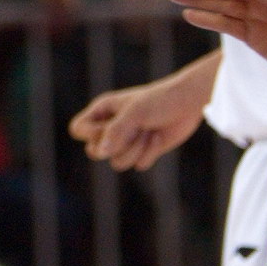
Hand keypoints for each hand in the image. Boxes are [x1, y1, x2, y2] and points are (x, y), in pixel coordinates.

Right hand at [68, 56, 209, 171]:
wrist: (189, 103)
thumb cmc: (160, 100)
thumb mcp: (135, 112)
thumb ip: (115, 131)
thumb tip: (100, 152)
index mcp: (103, 111)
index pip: (78, 130)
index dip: (90, 134)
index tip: (108, 128)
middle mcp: (111, 127)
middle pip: (95, 152)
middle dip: (117, 145)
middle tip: (133, 131)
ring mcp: (126, 141)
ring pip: (117, 163)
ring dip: (136, 150)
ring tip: (149, 133)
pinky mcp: (142, 152)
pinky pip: (137, 165)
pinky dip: (149, 153)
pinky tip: (158, 137)